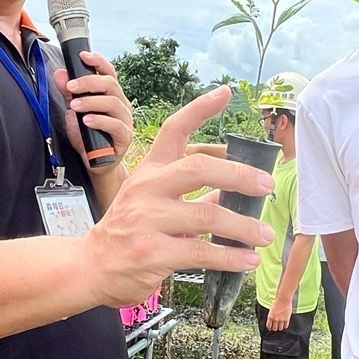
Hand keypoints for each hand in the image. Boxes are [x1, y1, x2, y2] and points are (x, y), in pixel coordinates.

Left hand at [54, 51, 133, 172]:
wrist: (96, 163)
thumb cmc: (87, 136)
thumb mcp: (74, 112)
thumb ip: (68, 93)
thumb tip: (60, 73)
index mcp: (111, 95)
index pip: (109, 72)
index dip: (98, 62)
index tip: (83, 56)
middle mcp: (121, 104)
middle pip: (110, 84)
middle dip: (89, 82)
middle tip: (71, 86)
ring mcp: (125, 120)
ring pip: (113, 103)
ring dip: (91, 102)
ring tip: (74, 105)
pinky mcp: (125, 137)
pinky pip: (115, 125)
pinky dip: (100, 120)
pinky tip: (86, 120)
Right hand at [73, 86, 274, 307]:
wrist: (93, 266)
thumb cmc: (129, 231)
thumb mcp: (154, 203)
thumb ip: (192, 197)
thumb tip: (233, 193)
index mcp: (149, 170)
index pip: (173, 129)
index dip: (200, 108)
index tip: (226, 92)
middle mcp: (147, 188)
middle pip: (198, 167)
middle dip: (239, 175)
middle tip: (266, 185)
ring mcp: (147, 219)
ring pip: (207, 215)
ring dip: (244, 227)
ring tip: (265, 235)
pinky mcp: (152, 252)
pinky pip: (201, 252)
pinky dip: (230, 257)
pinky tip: (247, 260)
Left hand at [267, 301, 292, 330]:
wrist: (283, 299)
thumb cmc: (277, 302)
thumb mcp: (271, 309)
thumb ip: (272, 314)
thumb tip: (272, 317)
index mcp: (270, 316)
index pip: (269, 326)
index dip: (269, 328)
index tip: (270, 328)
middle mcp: (275, 319)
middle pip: (274, 328)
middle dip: (275, 328)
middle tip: (276, 327)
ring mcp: (281, 320)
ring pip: (280, 328)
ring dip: (280, 327)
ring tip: (281, 326)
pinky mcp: (286, 319)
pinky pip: (286, 326)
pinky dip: (285, 326)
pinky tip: (285, 324)